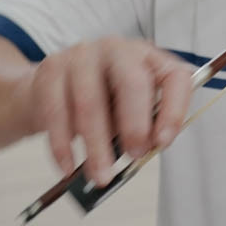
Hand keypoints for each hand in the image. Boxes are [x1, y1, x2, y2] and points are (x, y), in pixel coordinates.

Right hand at [25, 37, 195, 185]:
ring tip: (100, 176)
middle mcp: (117, 49)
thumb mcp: (131, 110)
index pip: (174, 77)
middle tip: (133, 156)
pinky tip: (68, 167)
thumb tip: (150, 147)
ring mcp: (82, 55)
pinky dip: (62, 146)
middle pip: (131, 82)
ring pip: (89, 102)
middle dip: (134, 124)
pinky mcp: (51, 69)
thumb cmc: (103, 101)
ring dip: (96, 146)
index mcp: (149, 58)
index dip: (174, 111)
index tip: (163, 144)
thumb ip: (146, 125)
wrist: (52, 87)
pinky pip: (56, 112)